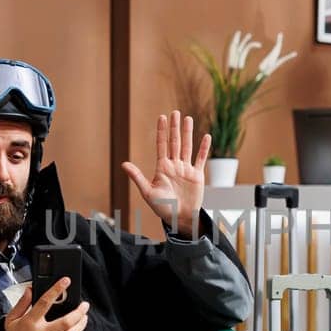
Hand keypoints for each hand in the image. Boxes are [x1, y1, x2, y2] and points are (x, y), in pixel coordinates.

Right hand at [3, 280, 89, 330]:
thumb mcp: (11, 319)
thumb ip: (21, 303)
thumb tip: (30, 289)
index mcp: (29, 322)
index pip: (45, 302)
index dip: (56, 290)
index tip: (66, 281)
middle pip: (66, 321)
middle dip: (79, 312)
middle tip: (84, 306)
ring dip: (81, 325)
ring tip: (83, 318)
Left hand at [121, 111, 209, 238]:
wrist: (179, 218)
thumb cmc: (162, 208)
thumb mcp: (147, 192)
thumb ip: (137, 177)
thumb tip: (124, 164)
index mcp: (162, 168)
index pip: (162, 145)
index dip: (162, 131)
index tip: (162, 117)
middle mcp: (174, 165)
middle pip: (174, 142)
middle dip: (174, 127)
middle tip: (175, 112)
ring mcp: (186, 169)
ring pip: (187, 147)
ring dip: (188, 133)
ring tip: (188, 119)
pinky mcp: (197, 176)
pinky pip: (201, 159)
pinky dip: (204, 148)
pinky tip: (206, 136)